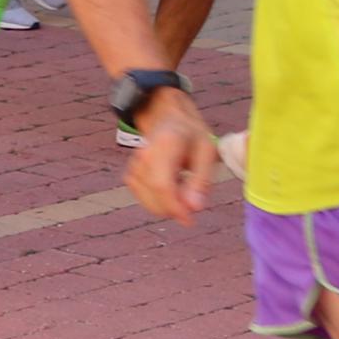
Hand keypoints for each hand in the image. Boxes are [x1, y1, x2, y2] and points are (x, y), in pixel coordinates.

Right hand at [123, 92, 219, 221]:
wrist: (167, 118)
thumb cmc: (191, 135)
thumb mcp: (207, 151)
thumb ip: (201, 180)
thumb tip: (194, 209)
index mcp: (165, 144)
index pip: (162, 184)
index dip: (174, 207)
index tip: (190, 220)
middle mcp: (144, 154)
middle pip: (153, 194)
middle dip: (173, 209)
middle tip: (192, 207)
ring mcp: (135, 164)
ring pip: (146, 199)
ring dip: (166, 206)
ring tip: (183, 193)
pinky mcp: (131, 174)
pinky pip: (142, 198)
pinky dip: (156, 202)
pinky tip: (170, 192)